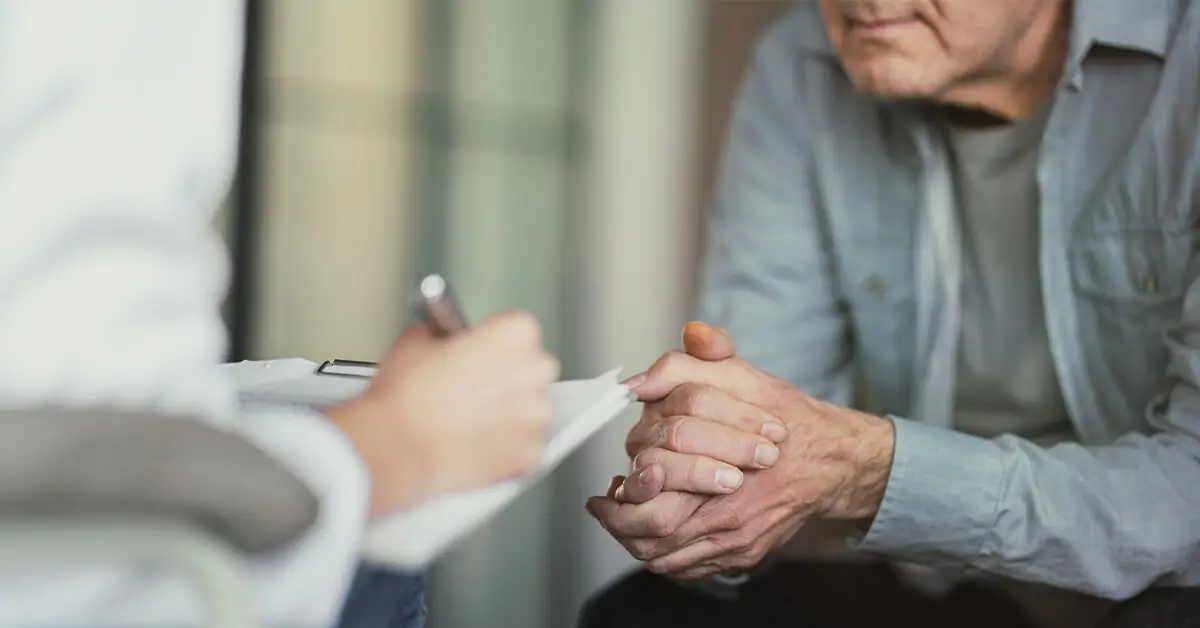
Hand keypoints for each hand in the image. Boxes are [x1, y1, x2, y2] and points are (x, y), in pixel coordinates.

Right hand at [329, 311, 559, 515]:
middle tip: (472, 387)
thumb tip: (449, 343)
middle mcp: (535, 371)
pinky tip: (475, 443)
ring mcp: (537, 416)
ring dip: (509, 413)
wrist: (397, 448)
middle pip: (531, 368)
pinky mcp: (530, 453)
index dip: (492, 341)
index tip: (479, 352)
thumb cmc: (406, 397)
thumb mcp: (418, 340)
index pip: (516, 329)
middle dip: (508, 376)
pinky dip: (505, 447)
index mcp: (515, 334)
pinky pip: (523, 446)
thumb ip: (447, 336)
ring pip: (530, 409)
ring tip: (470, 420)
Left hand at [587, 323, 893, 577]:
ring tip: (618, 521)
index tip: (605, 488)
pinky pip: (690, 569)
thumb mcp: (744, 376)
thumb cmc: (785, 417)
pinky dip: (663, 556)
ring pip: (668, 555)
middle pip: (656, 530)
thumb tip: (654, 368)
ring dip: (636, 540)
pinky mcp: (742, 555)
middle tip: (604, 507)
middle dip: (621, 521)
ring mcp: (737, 539)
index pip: (657, 485)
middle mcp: (731, 512)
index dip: (627, 489)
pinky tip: (650, 536)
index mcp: (726, 466)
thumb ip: (698, 362)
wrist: (830, 459)